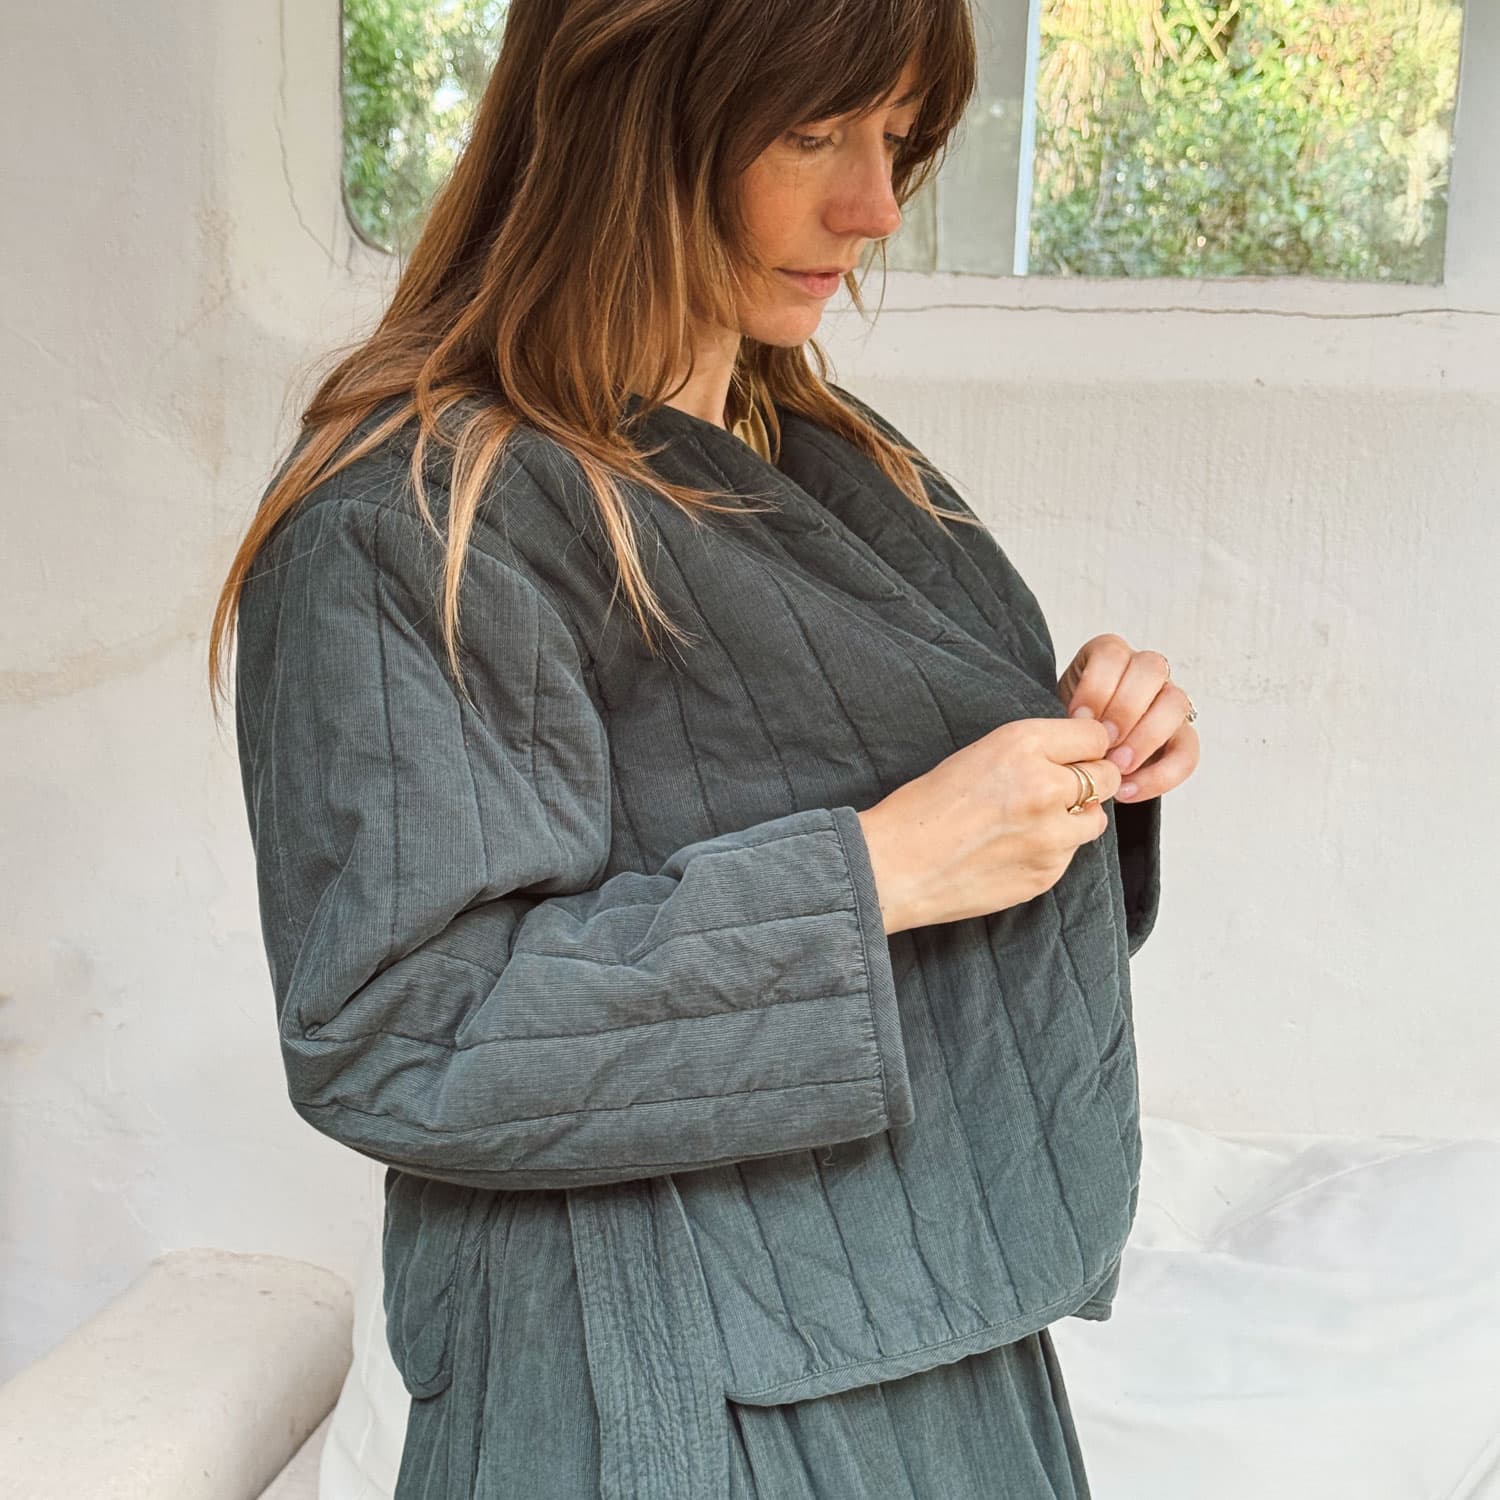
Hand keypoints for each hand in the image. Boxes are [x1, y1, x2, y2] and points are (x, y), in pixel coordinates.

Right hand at [857, 716, 1120, 933]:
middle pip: (1107, 777)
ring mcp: (1051, 835)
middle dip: (1090, 781)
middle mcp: (1045, 786)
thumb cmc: (924, 808)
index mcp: (1022, 745)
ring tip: (1032, 823)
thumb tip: (1078, 756)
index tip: (1076, 754)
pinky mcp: (1047, 873)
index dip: (1086, 746)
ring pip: (1095, 820)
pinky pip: (1070, 855)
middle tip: (1060, 790)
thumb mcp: (978, 754)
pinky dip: (1051, 851)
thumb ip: (1032, 752)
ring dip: (1075, 818)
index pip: (1094, 736)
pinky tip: (1012, 850)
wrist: (894, 866)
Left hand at [1055, 634, 1198, 802]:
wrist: (1083, 754)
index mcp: (1110, 657)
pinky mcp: (1181, 737)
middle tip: (1104, 740)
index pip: (1112, 654)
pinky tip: (1128, 789)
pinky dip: (1159, 776)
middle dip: (1126, 708)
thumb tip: (1074, 730)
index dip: (1096, 686)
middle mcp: (1145, 673)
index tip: (1077, 718)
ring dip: (1146, 737)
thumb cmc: (1070, 729)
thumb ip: (1067, 717)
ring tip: (1117, 766)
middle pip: (1152, 669)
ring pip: (1176, 704)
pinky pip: (1186, 753)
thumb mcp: (1058, 714)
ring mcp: (1168, 701)